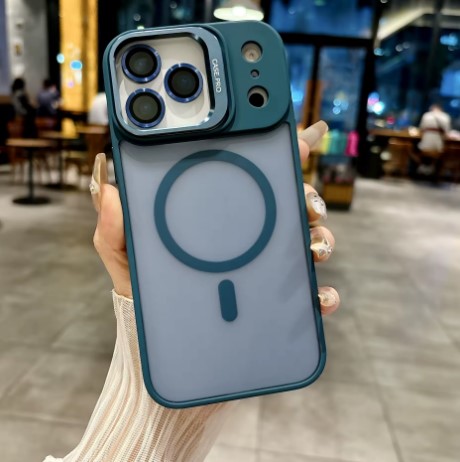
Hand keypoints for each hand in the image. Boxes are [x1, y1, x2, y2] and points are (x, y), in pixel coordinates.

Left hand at [92, 121, 339, 313]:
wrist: (152, 339)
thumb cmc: (141, 290)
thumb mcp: (124, 254)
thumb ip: (115, 225)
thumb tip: (109, 188)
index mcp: (217, 215)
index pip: (252, 177)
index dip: (279, 155)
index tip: (302, 141)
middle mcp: (245, 236)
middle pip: (290, 205)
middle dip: (309, 198)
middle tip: (306, 205)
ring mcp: (260, 266)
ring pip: (307, 243)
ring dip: (321, 239)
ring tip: (313, 247)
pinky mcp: (270, 301)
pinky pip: (304, 295)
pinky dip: (320, 294)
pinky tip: (319, 298)